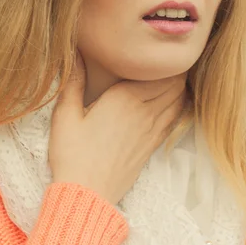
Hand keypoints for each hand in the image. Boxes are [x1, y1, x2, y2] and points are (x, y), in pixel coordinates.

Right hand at [49, 52, 185, 204]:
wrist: (87, 194)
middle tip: (168, 60)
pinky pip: (175, 118)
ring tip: (173, 75)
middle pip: (175, 83)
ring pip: (178, 100)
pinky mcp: (154, 144)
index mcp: (125, 98)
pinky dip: (179, 105)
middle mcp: (145, 111)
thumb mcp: (65, 115)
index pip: (159, 72)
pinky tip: (174, 100)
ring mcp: (152, 129)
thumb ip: (73, 82)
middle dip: (176, 70)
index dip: (165, 60)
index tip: (161, 50)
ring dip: (180, 86)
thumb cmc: (72, 155)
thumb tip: (74, 54)